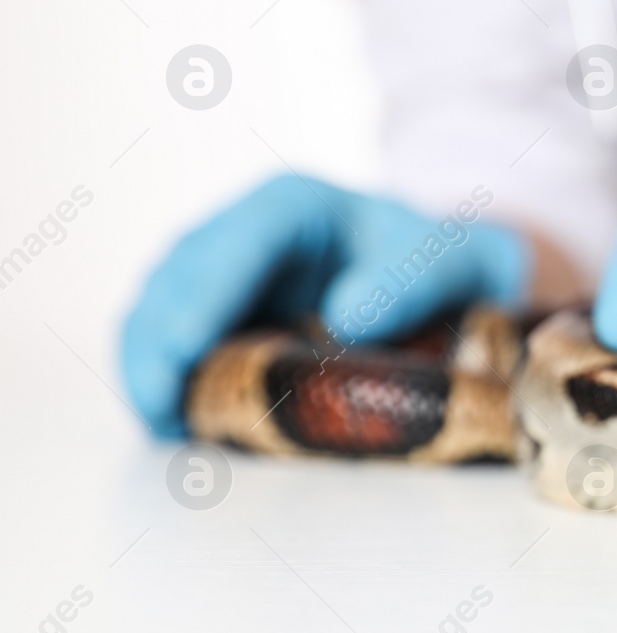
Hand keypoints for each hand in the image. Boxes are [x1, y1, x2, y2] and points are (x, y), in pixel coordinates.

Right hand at [121, 175, 527, 436]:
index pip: (233, 246)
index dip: (201, 297)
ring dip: (152, 368)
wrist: (444, 280)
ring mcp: (224, 279)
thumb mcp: (449, 263)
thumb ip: (410, 282)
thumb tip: (349, 317)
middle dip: (158, 342)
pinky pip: (175, 348)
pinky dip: (169, 383)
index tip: (183, 350)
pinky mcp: (221, 321)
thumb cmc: (443, 264)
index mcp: (292, 207)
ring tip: (165, 424)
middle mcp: (244, 235)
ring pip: (160, 314)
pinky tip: (178, 423)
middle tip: (160, 407)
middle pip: (177, 280)